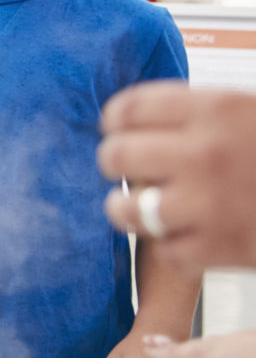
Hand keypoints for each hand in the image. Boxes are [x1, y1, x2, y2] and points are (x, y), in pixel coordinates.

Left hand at [101, 82, 255, 271]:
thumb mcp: (253, 113)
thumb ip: (201, 114)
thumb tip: (133, 120)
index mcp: (218, 109)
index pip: (129, 108)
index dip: (117, 120)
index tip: (117, 127)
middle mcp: (205, 153)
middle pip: (115, 156)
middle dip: (118, 162)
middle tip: (129, 167)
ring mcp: (207, 204)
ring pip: (126, 209)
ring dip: (130, 208)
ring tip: (144, 206)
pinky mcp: (216, 249)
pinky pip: (165, 249)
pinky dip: (175, 245)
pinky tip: (192, 232)